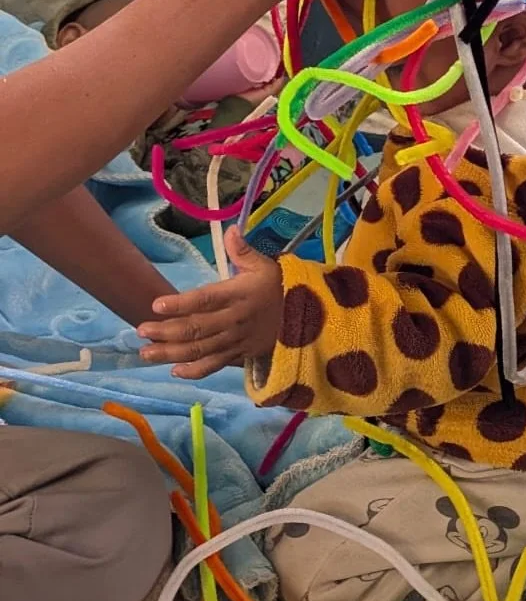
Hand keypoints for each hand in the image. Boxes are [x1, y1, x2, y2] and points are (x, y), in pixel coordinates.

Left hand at [137, 228, 283, 378]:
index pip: (205, 299)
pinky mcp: (239, 355)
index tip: (157, 305)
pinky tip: (175, 371)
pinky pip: (214, 365)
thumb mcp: (264, 265)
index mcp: (238, 294)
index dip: (181, 304)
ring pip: (200, 350)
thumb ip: (243, 251)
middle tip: (141, 330)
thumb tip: (231, 229)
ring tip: (146, 353)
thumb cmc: (278, 286)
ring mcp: (235, 340)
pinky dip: (195, 371)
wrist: (308, 316)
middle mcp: (234, 320)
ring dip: (171, 353)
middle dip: (166, 331)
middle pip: (196, 328)